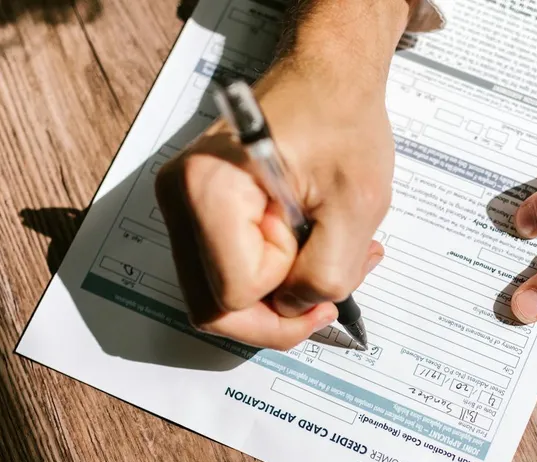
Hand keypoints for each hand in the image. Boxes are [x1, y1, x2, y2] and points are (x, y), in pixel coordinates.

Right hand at [155, 57, 393, 350]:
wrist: (328, 76)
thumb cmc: (342, 121)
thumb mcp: (358, 206)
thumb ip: (327, 274)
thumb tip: (295, 309)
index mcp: (208, 190)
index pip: (233, 294)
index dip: (288, 292)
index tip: (324, 248)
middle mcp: (179, 198)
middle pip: (215, 308)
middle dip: (279, 310)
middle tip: (329, 292)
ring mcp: (182, 206)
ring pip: (219, 297)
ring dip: (277, 295)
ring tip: (327, 256)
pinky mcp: (198, 212)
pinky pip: (225, 272)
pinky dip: (270, 276)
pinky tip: (309, 248)